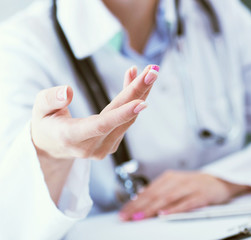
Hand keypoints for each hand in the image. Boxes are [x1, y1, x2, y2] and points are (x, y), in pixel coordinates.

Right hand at [31, 65, 158, 202]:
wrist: (52, 146)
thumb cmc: (45, 123)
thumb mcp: (39, 108)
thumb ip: (50, 99)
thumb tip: (67, 91)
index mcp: (71, 137)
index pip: (101, 125)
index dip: (121, 114)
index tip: (141, 102)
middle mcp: (91, 146)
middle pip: (120, 118)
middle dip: (138, 93)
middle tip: (153, 72)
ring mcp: (104, 148)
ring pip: (128, 119)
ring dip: (140, 94)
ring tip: (149, 71)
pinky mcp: (112, 143)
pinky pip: (127, 120)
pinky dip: (132, 100)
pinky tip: (134, 80)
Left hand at [119, 170, 250, 220]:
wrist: (217, 181)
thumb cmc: (193, 185)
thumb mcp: (174, 185)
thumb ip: (158, 192)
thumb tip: (139, 200)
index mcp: (168, 178)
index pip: (147, 191)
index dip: (134, 202)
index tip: (124, 212)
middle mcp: (177, 180)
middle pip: (155, 194)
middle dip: (139, 207)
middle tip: (128, 216)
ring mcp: (189, 187)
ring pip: (167, 198)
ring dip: (152, 208)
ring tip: (141, 216)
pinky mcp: (200, 195)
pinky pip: (186, 203)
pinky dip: (174, 209)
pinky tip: (164, 214)